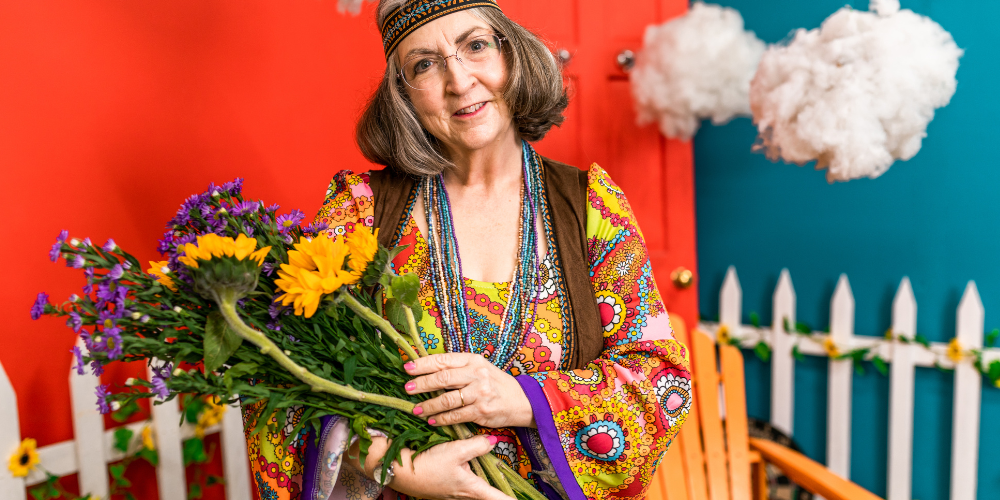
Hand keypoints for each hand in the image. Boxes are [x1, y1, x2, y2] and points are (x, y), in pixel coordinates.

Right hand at [348, 434, 508, 499]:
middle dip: (499, 493)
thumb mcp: (455, 451)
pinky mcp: (444, 487)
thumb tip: (494, 442)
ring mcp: (453, 492)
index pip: (498, 499)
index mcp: (471, 488)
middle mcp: (464, 494)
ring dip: (484, 485)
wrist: (397, 471)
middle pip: (487, 495)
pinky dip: (469, 477)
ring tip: (495, 479)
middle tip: (513, 491)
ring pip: (475, 489)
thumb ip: (477, 446)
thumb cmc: (427, 463)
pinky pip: (462, 484)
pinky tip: (466, 467)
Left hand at [404, 353, 534, 428]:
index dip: (423, 364)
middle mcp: (476, 374)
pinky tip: (432, 420)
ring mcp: (479, 393)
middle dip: (422, 384)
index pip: (443, 360)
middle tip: (407, 388)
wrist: (521, 401)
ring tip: (416, 409)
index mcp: (473, 360)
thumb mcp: (479, 367)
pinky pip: (456, 416)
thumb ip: (458, 367)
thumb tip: (428, 369)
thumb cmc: (495, 383)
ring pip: (447, 399)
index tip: (407, 367)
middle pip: (443, 378)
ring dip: (429, 405)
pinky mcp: (481, 411)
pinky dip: (442, 419)